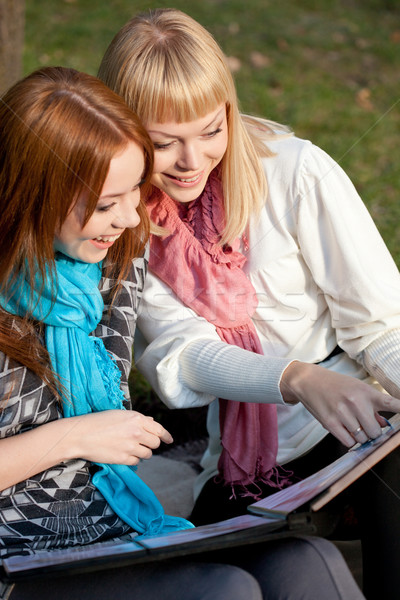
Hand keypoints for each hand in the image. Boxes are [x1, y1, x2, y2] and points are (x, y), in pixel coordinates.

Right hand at [66, 410, 172, 465]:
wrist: (81, 434)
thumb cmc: (98, 421)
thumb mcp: (119, 414)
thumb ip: (138, 419)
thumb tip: (152, 421)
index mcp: (137, 419)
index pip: (159, 429)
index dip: (166, 436)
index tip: (169, 440)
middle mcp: (137, 432)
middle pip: (155, 443)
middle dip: (151, 443)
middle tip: (142, 443)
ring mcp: (131, 446)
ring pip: (147, 454)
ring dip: (142, 452)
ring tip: (131, 448)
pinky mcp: (123, 458)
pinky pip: (136, 462)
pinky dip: (133, 459)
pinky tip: (123, 453)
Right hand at [281, 361, 399, 446]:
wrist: (309, 381)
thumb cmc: (335, 385)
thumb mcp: (356, 389)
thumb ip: (372, 407)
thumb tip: (384, 425)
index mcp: (366, 392)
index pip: (391, 403)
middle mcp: (356, 402)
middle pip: (376, 432)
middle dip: (372, 432)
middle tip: (364, 425)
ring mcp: (343, 413)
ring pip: (362, 438)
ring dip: (359, 436)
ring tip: (351, 425)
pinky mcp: (330, 423)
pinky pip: (348, 442)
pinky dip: (349, 440)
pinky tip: (344, 429)